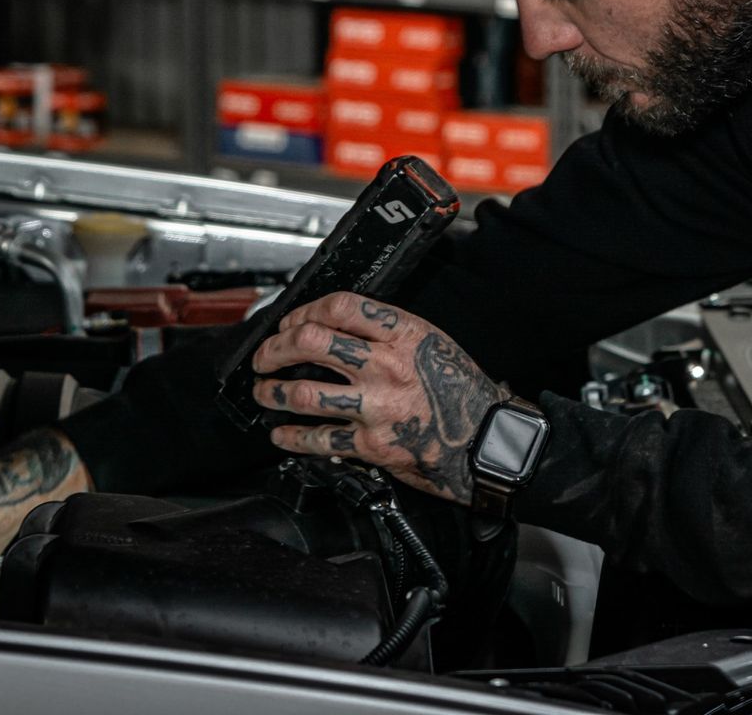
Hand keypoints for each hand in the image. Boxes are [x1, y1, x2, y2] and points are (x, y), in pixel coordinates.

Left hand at [252, 292, 507, 504]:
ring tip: (265, 392)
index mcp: (404, 334)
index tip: (291, 322)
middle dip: (275, 348)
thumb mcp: (432, 342)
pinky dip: (291, 436)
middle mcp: (387, 366)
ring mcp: (377, 406)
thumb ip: (388, 333)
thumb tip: (338, 327)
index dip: (305, 311)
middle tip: (265, 356)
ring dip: (273, 392)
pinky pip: (319, 438)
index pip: (341, 306)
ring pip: (304, 392)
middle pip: (311, 343)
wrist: (487, 440)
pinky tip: (281, 433)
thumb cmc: (462, 391)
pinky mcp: (372, 445)